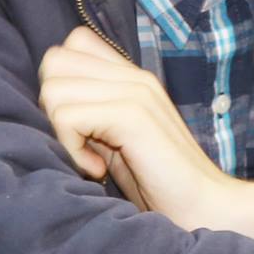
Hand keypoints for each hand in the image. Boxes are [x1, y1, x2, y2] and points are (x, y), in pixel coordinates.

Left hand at [38, 26, 235, 228]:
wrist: (206, 209)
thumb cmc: (160, 184)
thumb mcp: (117, 143)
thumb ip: (91, 116)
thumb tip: (46, 105)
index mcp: (131, 77)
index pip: (72, 44)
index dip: (60, 83)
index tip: (77, 126)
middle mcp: (133, 76)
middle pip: (55, 61)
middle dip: (52, 105)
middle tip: (78, 141)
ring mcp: (135, 91)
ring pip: (54, 89)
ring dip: (60, 132)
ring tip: (89, 159)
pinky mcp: (132, 115)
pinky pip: (67, 116)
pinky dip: (71, 149)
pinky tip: (97, 170)